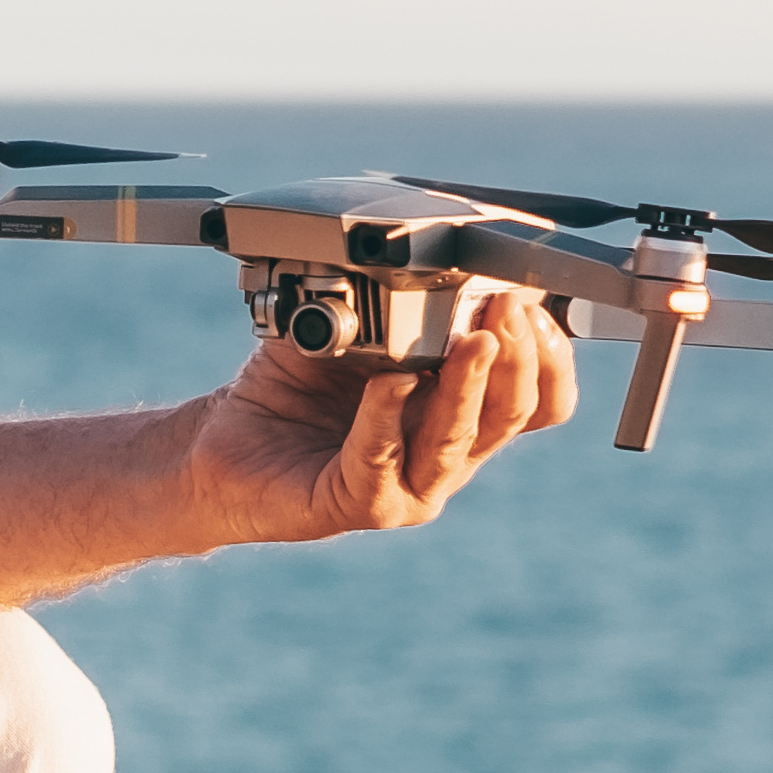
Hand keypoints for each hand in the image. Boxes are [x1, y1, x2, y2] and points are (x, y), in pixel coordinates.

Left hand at [178, 282, 575, 545]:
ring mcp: (408, 488)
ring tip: (473, 340)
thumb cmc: (293, 386)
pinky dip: (386, 415)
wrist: (224, 443)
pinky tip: (388, 381)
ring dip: (469, 385)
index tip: (531, 304)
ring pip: (458, 440)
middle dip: (518, 357)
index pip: (539, 399)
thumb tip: (440, 266)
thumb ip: (399, 305)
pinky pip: (381, 459)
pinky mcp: (360, 505)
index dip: (548, 355)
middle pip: (513, 415)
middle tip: (506, 308)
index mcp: (459, 414)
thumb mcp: (354, 329)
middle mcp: (444, 455)